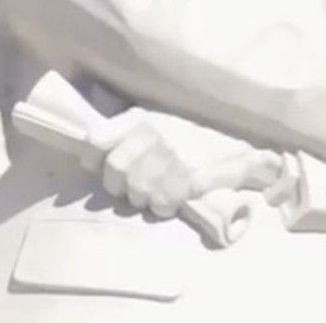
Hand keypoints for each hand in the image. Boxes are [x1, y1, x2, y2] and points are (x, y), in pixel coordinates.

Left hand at [87, 107, 283, 217]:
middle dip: (119, 187)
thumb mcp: (155, 121)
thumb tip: (88, 158)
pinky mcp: (189, 179)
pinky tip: (172, 199)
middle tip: (132, 188)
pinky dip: (162, 208)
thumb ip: (121, 133)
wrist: (237, 147)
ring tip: (155, 193)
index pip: (96, 138)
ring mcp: (172, 157)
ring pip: (136, 192)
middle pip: (114, 171)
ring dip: (142, 200)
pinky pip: (160, 205)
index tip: (98, 165)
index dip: (93, 157)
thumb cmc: (189, 135)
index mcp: (141, 118)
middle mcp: (154, 134)